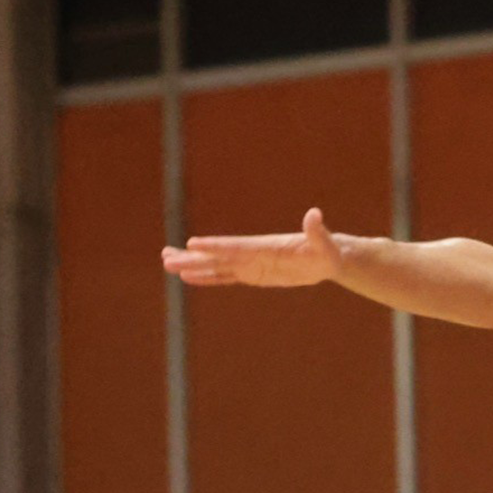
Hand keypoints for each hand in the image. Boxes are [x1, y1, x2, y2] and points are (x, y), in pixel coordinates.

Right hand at [161, 208, 344, 287]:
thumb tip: (314, 214)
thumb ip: (316, 232)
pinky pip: (226, 277)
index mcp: (264, 248)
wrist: (326, 258)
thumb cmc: (326, 252)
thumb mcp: (324, 245)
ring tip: (168, 264)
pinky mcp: (252, 275)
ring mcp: (250, 264)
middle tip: (166, 256)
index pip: (235, 247)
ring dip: (192, 266)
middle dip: (192, 257)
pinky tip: (189, 278)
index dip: (215, 246)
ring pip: (216, 266)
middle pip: (217, 256)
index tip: (193, 244)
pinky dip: (208, 278)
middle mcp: (252, 254)